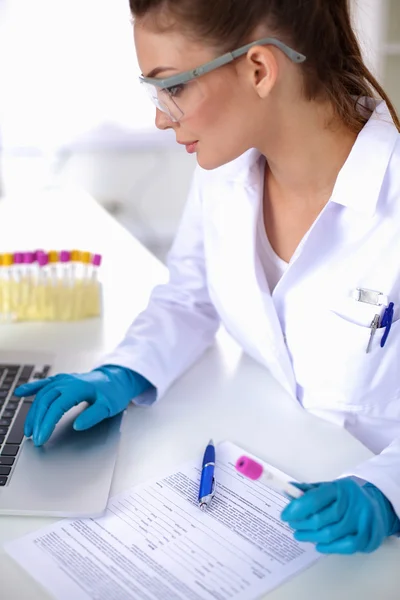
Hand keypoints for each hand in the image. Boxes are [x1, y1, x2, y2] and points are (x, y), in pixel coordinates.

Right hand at [14, 365, 151, 446]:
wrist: (117, 378)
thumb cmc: (113, 392)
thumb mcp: (109, 406)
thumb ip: (93, 416)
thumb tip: (77, 425)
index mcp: (78, 388)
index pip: (57, 407)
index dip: (47, 424)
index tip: (41, 438)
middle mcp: (68, 382)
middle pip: (45, 401)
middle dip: (37, 420)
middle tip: (34, 438)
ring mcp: (64, 380)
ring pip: (42, 394)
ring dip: (33, 411)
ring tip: (28, 428)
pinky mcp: (63, 380)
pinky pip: (44, 383)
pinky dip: (31, 387)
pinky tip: (20, 392)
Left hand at [281, 478, 399, 553]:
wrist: (376, 503)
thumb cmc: (346, 497)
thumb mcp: (329, 487)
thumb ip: (309, 490)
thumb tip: (288, 491)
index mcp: (340, 488)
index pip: (314, 498)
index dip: (297, 508)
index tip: (285, 515)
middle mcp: (353, 503)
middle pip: (321, 518)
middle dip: (302, 524)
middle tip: (292, 526)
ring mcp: (362, 520)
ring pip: (331, 534)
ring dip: (311, 536)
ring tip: (300, 535)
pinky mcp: (368, 536)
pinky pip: (346, 546)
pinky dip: (329, 548)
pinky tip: (318, 545)